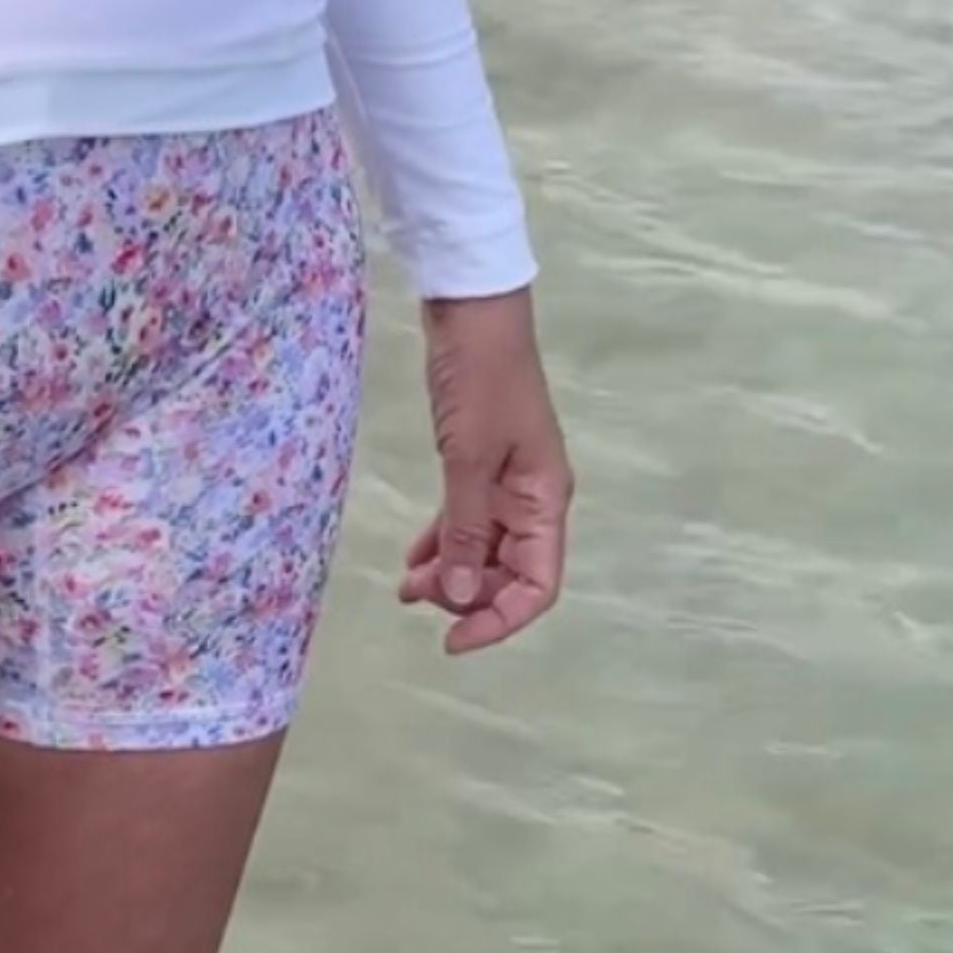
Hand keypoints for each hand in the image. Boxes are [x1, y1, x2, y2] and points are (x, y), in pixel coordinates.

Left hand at [399, 287, 571, 655]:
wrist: (471, 311)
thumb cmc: (479, 379)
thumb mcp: (468, 458)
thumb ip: (467, 530)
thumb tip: (462, 596)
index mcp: (546, 500)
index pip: (538, 585)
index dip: (499, 621)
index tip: (452, 642)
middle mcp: (534, 497)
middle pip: (511, 572)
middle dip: (467, 596)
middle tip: (416, 596)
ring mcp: (508, 480)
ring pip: (486, 548)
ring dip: (452, 572)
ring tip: (406, 587)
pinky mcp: (481, 462)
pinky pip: (469, 519)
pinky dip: (446, 540)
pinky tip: (414, 557)